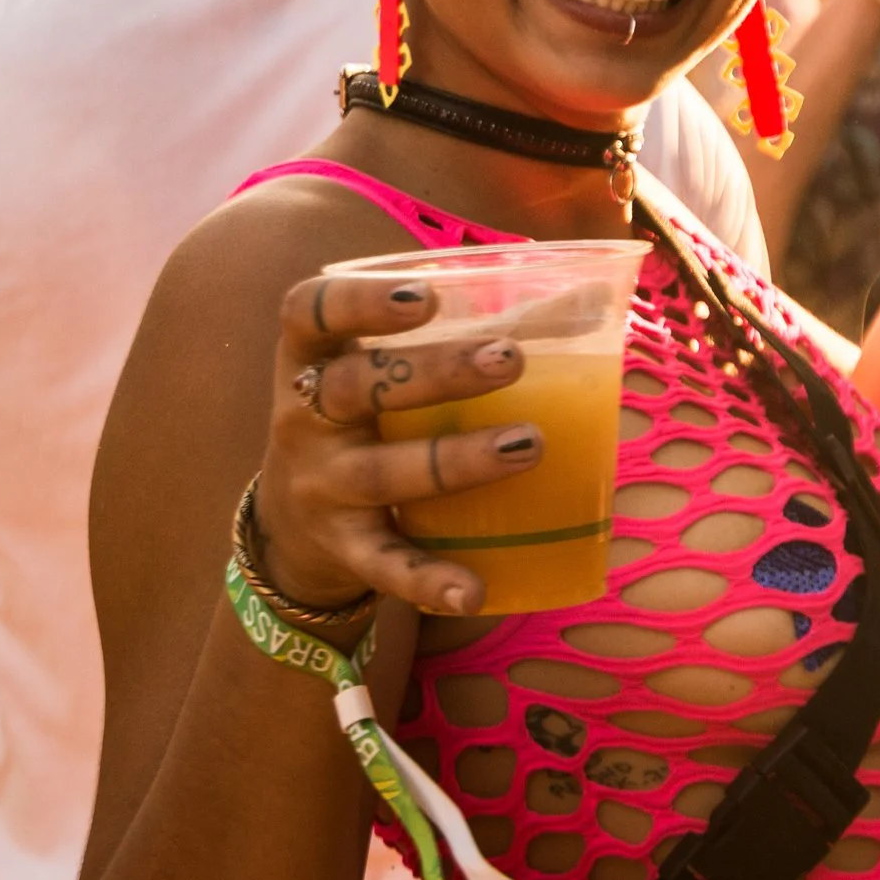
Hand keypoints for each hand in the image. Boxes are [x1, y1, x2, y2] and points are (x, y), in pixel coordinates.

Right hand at [253, 273, 546, 619]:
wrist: (290, 527)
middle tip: (510, 359)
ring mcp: (322, 488)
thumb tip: (589, 288)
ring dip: (456, 460)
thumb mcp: (383, 366)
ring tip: (529, 445)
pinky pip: (388, 566)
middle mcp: (305, 421)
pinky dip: (430, 581)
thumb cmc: (367, 416)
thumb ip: (467, 325)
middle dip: (435, 373)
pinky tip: (476, 590)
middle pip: (355, 388)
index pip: (307, 312)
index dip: (357, 301)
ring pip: (384, 472)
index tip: (423, 296)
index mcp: (313, 360)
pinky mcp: (345, 549)